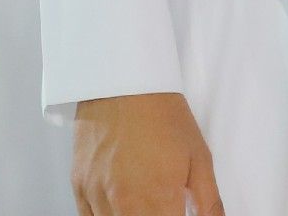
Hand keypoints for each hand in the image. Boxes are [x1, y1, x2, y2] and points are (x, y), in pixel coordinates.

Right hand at [72, 92, 225, 215]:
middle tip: (162, 206)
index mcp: (158, 197)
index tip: (178, 214)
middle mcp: (124, 203)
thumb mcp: (200, 157)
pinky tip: (121, 207)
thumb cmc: (163, 116)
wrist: (125, 84)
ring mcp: (97, 196)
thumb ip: (208, 201)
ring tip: (145, 202)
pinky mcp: (79, 188)